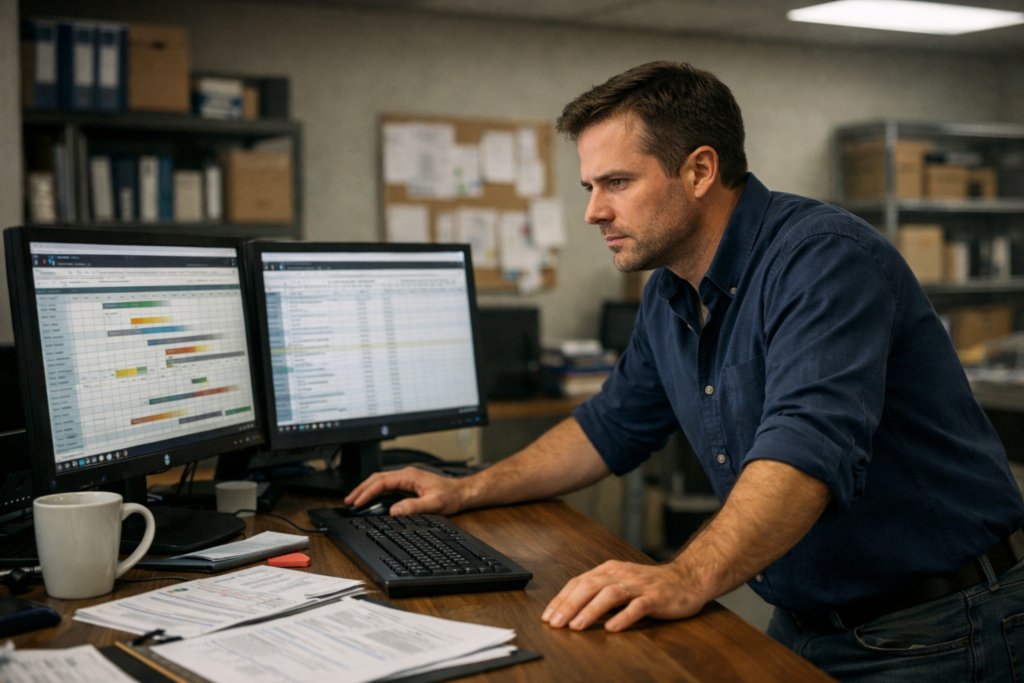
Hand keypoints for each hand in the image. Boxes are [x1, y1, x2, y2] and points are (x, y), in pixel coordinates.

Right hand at [344, 467, 467, 515]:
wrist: (462, 493)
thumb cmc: (451, 496)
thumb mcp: (434, 503)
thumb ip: (414, 507)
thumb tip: (394, 510)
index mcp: (410, 476)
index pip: (382, 482)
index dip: (367, 492)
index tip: (357, 502)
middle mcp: (406, 475)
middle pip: (377, 479)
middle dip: (361, 489)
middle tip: (349, 501)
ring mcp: (407, 479)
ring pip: (381, 481)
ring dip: (367, 489)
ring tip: (355, 500)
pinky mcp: (408, 485)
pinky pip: (387, 485)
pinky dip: (375, 491)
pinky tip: (371, 498)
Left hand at [542, 560, 706, 631]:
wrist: (687, 579)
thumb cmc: (651, 584)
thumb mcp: (621, 582)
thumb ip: (600, 591)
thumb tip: (571, 610)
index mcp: (610, 569)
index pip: (579, 582)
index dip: (562, 599)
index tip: (548, 615)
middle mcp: (622, 574)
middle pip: (590, 586)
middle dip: (569, 605)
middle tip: (555, 623)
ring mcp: (639, 586)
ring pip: (610, 594)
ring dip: (591, 610)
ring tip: (576, 626)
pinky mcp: (656, 598)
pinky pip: (638, 607)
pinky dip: (624, 617)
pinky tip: (612, 628)